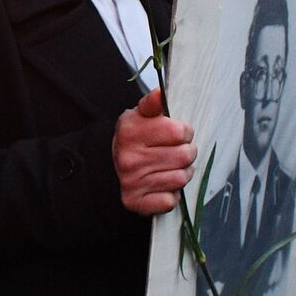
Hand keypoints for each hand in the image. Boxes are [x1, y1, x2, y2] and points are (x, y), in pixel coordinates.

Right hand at [114, 88, 195, 216]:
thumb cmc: (135, 140)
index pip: (180, 131)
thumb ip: (153, 104)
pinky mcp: (136, 202)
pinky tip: (162, 185)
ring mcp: (132, 182)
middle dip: (186, 154)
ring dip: (181, 174)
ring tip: (170, 168)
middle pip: (185, 156)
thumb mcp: (140, 116)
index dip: (184, 132)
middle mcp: (129, 158)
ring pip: (181, 178)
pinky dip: (171, 195)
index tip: (175, 134)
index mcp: (131, 132)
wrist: (109, 167)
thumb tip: (160, 93)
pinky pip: (170, 200)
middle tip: (175, 153)